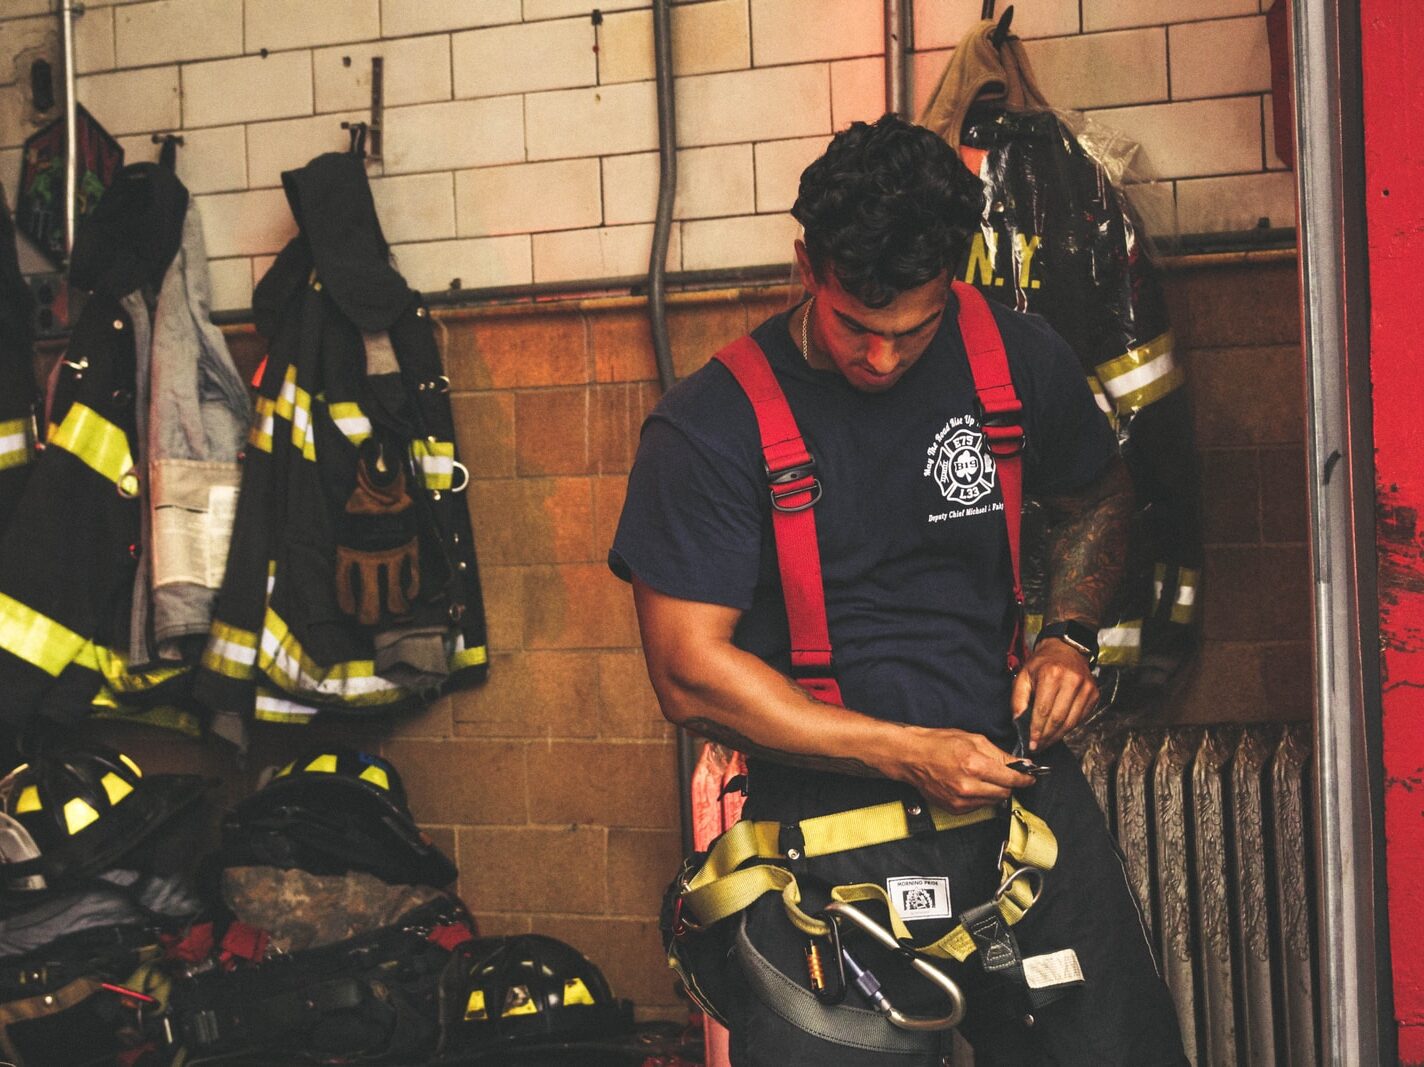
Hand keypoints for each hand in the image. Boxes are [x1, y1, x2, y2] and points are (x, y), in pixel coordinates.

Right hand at [895, 726, 1035, 812]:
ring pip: (993, 802)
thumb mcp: (973, 739)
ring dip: (994, 791)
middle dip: (1009, 784)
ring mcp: (961, 800)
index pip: (1011, 778)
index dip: (1024, 778)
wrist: (912, 756)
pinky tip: (971, 785)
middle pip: (1005, 793)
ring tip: (982, 777)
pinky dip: (980, 797)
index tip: (1030, 777)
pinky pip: (978, 807)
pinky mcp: (954, 808)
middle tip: (1004, 775)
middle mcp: (969, 786)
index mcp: (975, 765)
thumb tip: (1019, 764)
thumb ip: (998, 754)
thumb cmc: (938, 743)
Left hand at [1012, 637, 1097, 751]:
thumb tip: (1018, 721)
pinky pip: (1081, 718)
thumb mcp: (1023, 675)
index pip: (1043, 711)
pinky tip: (1059, 731)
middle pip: (1058, 719)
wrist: (1066, 649)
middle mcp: (1071, 681)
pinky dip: (1069, 728)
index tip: (1032, 743)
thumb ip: (1018, 699)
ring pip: (1071, 722)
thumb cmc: (1042, 664)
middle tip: (1038, 747)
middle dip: (1047, 737)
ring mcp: (1086, 688)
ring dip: (1058, 736)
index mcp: (1051, 675)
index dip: (1037, 730)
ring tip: (1047, 742)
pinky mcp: (1094, 694)